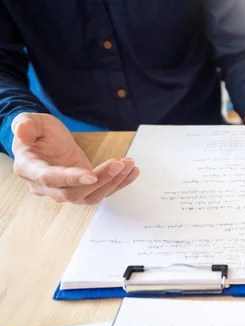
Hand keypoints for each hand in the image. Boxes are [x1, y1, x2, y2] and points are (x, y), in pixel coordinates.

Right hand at [11, 113, 139, 203]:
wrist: (45, 140)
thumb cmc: (37, 132)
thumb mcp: (31, 121)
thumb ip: (26, 125)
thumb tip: (22, 132)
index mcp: (29, 168)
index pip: (50, 178)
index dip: (70, 178)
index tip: (91, 176)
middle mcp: (46, 186)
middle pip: (74, 192)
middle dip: (100, 179)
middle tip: (120, 164)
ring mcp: (64, 190)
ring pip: (90, 196)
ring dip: (113, 182)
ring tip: (129, 164)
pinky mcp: (82, 189)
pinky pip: (101, 192)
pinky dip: (119, 184)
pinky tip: (133, 172)